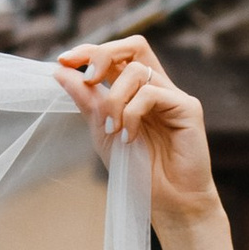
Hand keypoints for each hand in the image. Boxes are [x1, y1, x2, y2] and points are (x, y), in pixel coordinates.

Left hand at [53, 33, 231, 249]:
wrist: (167, 203)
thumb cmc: (138, 171)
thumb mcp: (102, 131)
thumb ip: (86, 100)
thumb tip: (60, 70)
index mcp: (137, 91)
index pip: (117, 54)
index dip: (90, 51)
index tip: (62, 61)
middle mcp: (157, 88)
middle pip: (134, 45)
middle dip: (102, 55)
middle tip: (87, 79)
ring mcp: (174, 96)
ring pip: (137, 71)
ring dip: (114, 99)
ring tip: (112, 129)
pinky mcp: (188, 108)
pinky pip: (151, 93)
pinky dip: (131, 113)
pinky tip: (129, 137)